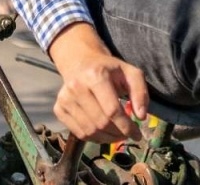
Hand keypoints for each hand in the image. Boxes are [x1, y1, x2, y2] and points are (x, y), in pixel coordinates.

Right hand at [47, 24, 149, 142]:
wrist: (81, 61)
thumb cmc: (109, 69)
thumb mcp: (130, 73)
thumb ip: (140, 92)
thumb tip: (141, 116)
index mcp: (95, 75)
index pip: (112, 110)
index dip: (126, 126)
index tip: (137, 134)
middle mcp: (76, 87)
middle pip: (100, 123)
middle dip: (118, 134)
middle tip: (128, 134)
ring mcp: (65, 98)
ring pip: (89, 131)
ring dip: (107, 138)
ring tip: (117, 134)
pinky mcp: (59, 108)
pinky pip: (79, 133)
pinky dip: (94, 138)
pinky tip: (103, 132)